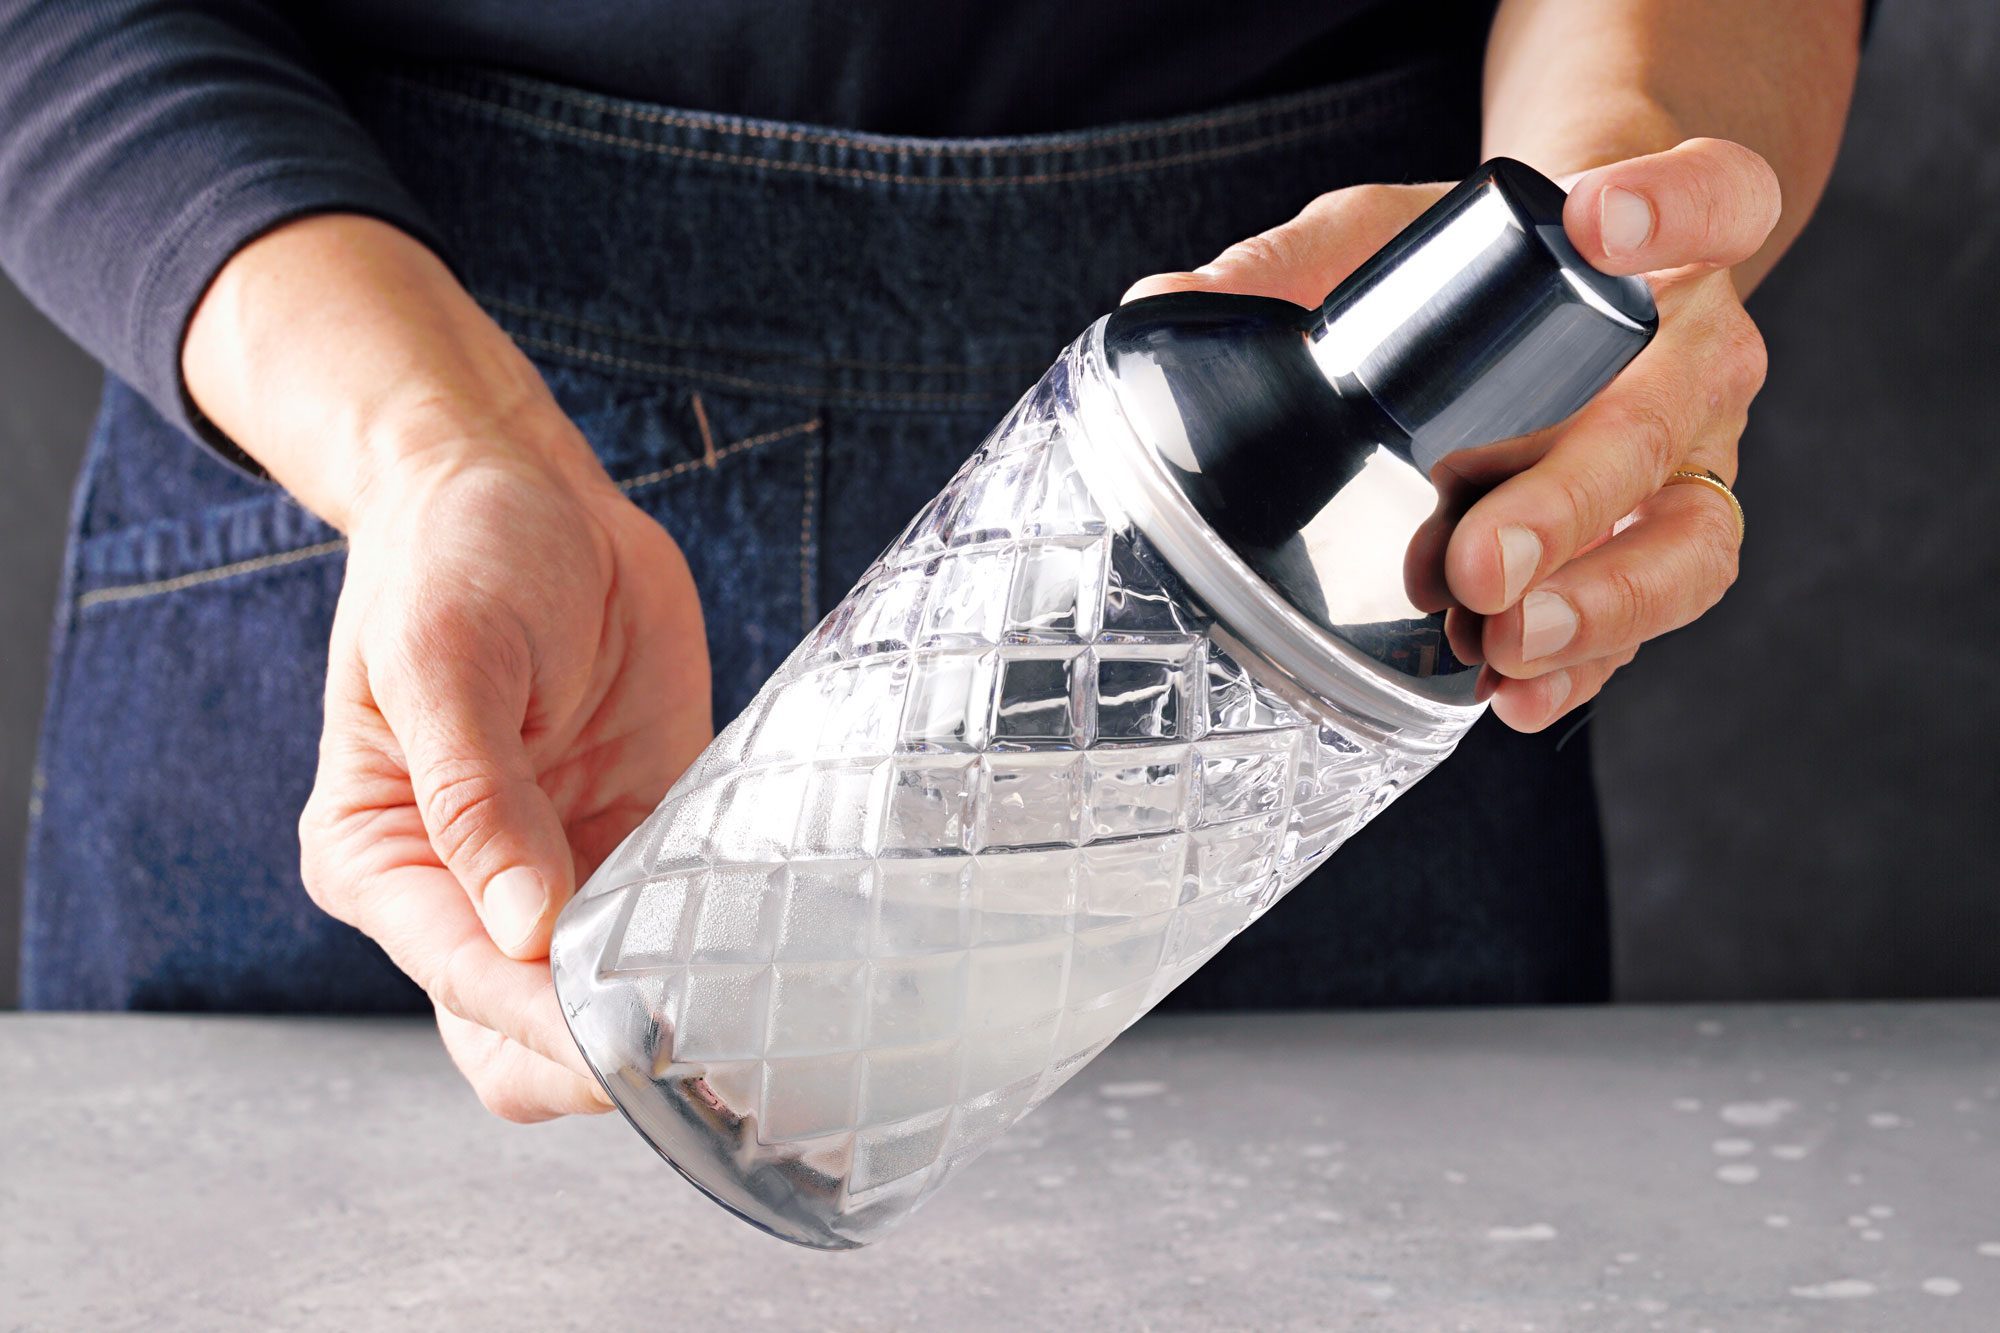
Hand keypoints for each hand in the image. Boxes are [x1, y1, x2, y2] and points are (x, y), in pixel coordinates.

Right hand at [299, 431, 710, 1119]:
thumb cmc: (452, 558)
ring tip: (746, 1030)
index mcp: (383, 859)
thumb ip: (475, 797)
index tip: (630, 1049)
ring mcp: (551, 869)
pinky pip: (669, 923)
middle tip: (698, 1059)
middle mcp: (461, 886)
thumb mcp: (444, 658)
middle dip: (598, 1063)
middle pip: (520, 1036)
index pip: (469, 983)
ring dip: (664, 1019)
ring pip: (602, 1000)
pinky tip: (763, 960)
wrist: (521, 487)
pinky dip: (708, 950)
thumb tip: (524, 933)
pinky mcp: (630, 833)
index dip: (549, 1028)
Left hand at [1125, 138, 1777, 730]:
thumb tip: (1167, 311)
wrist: (1538, 316)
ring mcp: (1686, 467)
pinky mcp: (1656, 553)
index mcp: (1653, 250)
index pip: (1720, 196)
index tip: (1594, 224)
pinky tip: (1511, 691)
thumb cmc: (1467, 274)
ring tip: (1503, 641)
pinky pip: (1647, 622)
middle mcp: (1693, 360)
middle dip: (1574, 500)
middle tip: (1479, 556)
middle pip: (1674, 420)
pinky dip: (1584, 665)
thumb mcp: (1381, 238)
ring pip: (1688, 543)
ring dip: (1600, 605)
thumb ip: (1290, 265)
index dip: (1676, 206)